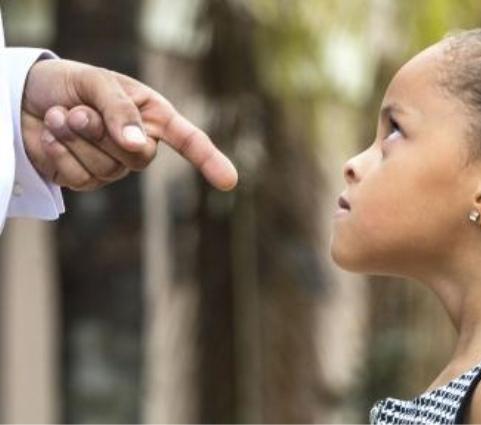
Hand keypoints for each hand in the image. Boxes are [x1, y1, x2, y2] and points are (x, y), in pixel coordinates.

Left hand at [22, 59, 237, 190]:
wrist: (24, 96)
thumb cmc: (69, 82)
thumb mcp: (97, 82)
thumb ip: (120, 111)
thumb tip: (138, 146)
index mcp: (152, 116)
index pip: (188, 140)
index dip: (210, 160)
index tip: (230, 182)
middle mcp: (138, 144)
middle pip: (139, 158)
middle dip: (102, 133)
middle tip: (76, 111)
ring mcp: (112, 166)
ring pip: (106, 169)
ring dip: (74, 139)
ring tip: (59, 116)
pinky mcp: (85, 180)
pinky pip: (79, 178)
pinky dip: (58, 153)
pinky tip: (49, 134)